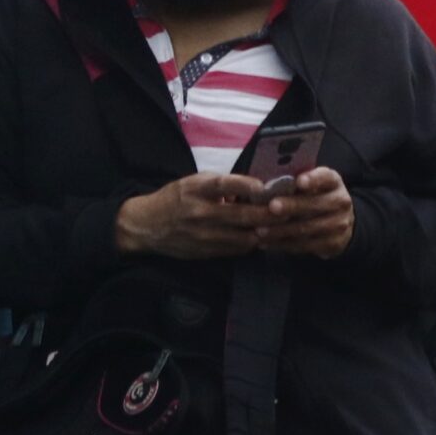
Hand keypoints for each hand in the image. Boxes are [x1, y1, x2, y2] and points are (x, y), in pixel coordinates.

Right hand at [115, 172, 273, 258]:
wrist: (147, 226)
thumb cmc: (176, 198)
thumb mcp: (194, 183)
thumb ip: (222, 184)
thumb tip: (256, 186)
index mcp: (196, 190)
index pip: (223, 185)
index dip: (246, 185)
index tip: (265, 186)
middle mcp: (200, 212)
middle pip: (242, 215)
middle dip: (269, 214)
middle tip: (289, 209)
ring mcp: (204, 235)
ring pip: (245, 236)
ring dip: (265, 231)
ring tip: (282, 225)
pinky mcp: (206, 252)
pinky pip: (237, 249)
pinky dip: (252, 242)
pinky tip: (263, 236)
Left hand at [257, 166, 354, 259]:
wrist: (339, 222)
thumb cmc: (315, 197)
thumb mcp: (312, 185)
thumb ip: (294, 183)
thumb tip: (266, 185)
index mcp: (333, 182)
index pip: (325, 177)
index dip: (313, 179)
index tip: (299, 181)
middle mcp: (340, 202)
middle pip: (315, 204)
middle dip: (292, 206)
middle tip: (272, 207)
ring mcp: (339, 224)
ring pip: (307, 228)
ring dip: (281, 230)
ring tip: (260, 230)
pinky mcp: (333, 243)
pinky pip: (305, 245)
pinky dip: (283, 244)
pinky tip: (266, 242)